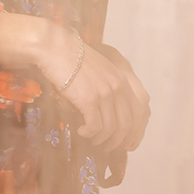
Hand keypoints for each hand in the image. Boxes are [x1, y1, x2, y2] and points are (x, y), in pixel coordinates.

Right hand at [38, 26, 150, 152]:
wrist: (54, 46)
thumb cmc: (70, 56)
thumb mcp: (98, 67)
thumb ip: (107, 84)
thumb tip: (107, 108)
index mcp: (121, 78)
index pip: (139, 111)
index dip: (135, 130)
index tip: (126, 140)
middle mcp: (117, 86)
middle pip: (127, 124)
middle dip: (119, 140)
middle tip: (108, 147)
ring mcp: (104, 93)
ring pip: (111, 129)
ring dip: (101, 139)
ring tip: (91, 139)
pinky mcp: (89, 100)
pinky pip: (95, 127)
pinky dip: (89, 133)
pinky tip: (81, 131)